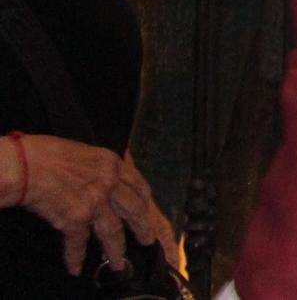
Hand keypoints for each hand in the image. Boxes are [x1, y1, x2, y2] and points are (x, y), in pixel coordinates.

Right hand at [4, 135, 169, 275]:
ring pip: (113, 231)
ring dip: (115, 250)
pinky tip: (75, 267)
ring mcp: (95, 202)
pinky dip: (76, 257)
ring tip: (118, 263)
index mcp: (112, 164)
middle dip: (142, 227)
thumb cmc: (47, 154)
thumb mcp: (85, 152)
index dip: (144, 201)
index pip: (137, 185)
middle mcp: (109, 183)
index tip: (146, 210)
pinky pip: (79, 243)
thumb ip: (100, 168)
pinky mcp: (76, 219)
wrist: (26, 165)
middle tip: (148, 240)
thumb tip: (104, 180)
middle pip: (133, 210)